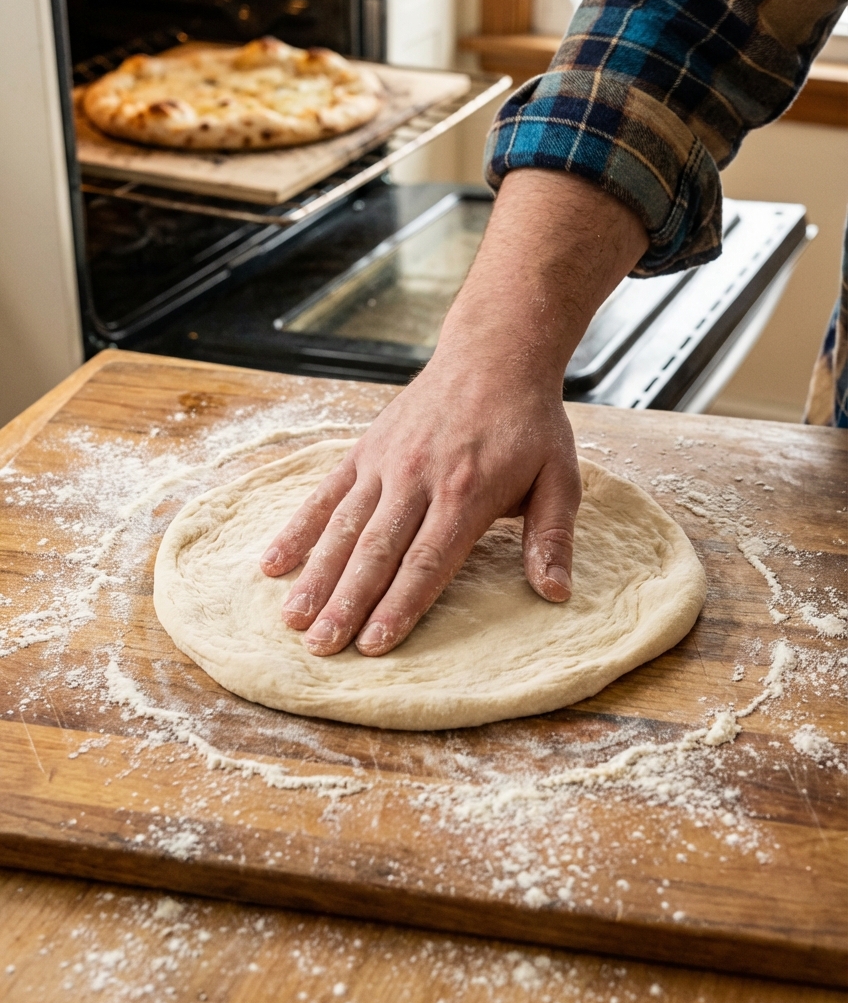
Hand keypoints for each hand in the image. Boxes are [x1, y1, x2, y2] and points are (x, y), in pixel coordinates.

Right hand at [260, 168, 648, 656]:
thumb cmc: (529, 423)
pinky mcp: (365, 450)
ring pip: (345, 527)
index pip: (427, 561)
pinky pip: (326, 494)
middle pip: (377, 551)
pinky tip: (274, 563)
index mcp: (466, 494)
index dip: (400, 605)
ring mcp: (385, 464)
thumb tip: (556, 593)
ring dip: (317, 575)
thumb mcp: (560, 476)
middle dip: (347, 602)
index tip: (374, 645)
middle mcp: (418, 480)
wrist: (494, 354)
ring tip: (292, 618)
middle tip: (320, 647)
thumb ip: (552, 536)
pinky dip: (299, 528)